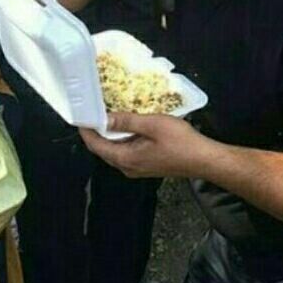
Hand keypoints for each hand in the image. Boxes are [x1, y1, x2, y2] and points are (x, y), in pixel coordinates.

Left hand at [80, 112, 205, 177]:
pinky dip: (123, 140)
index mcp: (125, 158)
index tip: (80, 116)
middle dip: (97, 133)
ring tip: (110, 116)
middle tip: (94, 113)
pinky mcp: (147, 166)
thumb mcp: (153, 125)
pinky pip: (127, 153)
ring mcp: (137, 169)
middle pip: (104, 150)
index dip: (86, 131)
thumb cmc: (180, 141)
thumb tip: (105, 119)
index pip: (96, 145)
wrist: (202, 158)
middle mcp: (127, 167)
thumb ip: (127, 122)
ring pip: (116, 151)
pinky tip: (130, 128)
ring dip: (111, 136)